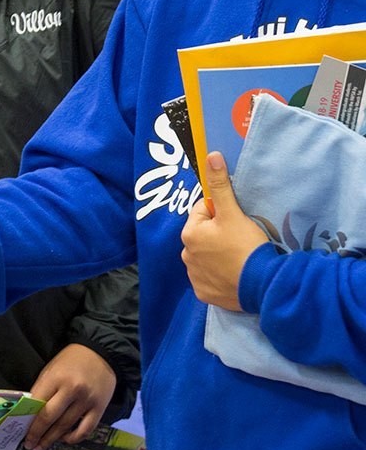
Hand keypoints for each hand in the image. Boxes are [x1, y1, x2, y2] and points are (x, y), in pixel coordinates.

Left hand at [23, 344, 116, 449]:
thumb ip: (42, 388)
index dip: (30, 421)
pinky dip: (74, 438)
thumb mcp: (52, 368)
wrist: (101, 353)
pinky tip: (65, 439)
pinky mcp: (99, 408)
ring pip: (66, 426)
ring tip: (43, 447)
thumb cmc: (72, 360)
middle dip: (38, 434)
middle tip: (31, 446)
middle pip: (50, 418)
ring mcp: (87, 401)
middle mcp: (72, 390)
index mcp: (56, 378)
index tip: (23, 433)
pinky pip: (85, 430)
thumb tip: (31, 410)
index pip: (39, 404)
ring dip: (52, 439)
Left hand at [181, 151, 268, 309]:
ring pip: (207, 257)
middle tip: (241, 240)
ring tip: (240, 258)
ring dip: (219, 255)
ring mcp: (194, 277)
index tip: (237, 221)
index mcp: (189, 233)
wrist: (264, 286)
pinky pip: (211, 279)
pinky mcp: (204, 294)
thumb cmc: (246, 246)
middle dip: (219, 234)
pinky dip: (220, 276)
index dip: (221, 212)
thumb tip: (210, 155)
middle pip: (204, 235)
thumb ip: (220, 185)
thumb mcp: (233, 213)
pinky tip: (235, 274)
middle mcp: (185, 255)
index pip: (203, 212)